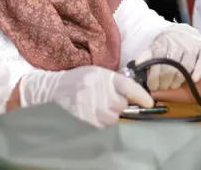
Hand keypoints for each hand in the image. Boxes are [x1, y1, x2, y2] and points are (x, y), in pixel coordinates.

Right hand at [18, 66, 152, 127]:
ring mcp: (86, 103)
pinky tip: (92, 116)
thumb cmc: (78, 81)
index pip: (127, 85)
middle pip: (121, 105)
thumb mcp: (96, 75)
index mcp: (102, 75)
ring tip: (97, 109)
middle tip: (106, 102)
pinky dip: (100, 123)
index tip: (149, 102)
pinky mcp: (80, 116)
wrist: (51, 89)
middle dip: (118, 106)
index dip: (140, 95)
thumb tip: (135, 98)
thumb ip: (114, 84)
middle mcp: (95, 87)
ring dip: (108, 116)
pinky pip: (100, 126)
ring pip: (112, 118)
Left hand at [135, 24, 200, 90]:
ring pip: (186, 67)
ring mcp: (193, 44)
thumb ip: (147, 56)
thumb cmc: (168, 44)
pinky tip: (193, 80)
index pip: (158, 62)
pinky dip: (198, 73)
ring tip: (174, 85)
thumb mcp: (155, 47)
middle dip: (166, 81)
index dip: (154, 78)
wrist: (184, 31)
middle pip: (171, 67)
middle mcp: (179, 41)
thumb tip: (138, 65)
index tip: (153, 86)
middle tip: (164, 87)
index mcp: (164, 41)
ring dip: (179, 80)